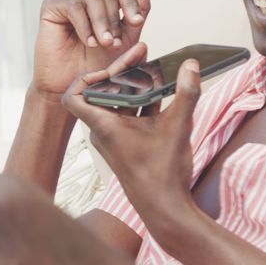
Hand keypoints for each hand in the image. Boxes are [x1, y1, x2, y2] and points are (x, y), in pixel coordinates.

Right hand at [33, 0, 150, 102]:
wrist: (71, 86)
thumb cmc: (97, 64)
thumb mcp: (126, 39)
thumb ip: (137, 11)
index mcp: (105, 2)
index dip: (132, 2)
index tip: (137, 22)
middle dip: (115, 20)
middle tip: (114, 43)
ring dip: (102, 22)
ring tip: (103, 43)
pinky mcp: (51, 7)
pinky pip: (73, 6)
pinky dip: (84, 25)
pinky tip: (89, 42)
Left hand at [62, 43, 200, 211]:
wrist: (165, 209)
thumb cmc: (162, 175)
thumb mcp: (178, 127)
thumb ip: (186, 93)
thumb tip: (191, 65)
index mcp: (104, 126)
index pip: (74, 96)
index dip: (87, 77)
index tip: (112, 70)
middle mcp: (103, 131)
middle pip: (101, 92)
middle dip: (121, 72)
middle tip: (141, 55)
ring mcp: (114, 138)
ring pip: (117, 103)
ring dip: (134, 87)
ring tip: (154, 71)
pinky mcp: (126, 143)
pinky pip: (128, 114)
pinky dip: (142, 102)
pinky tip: (163, 93)